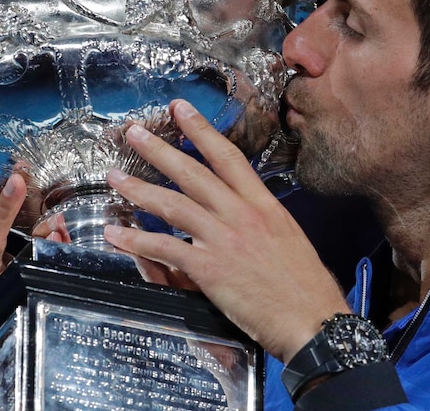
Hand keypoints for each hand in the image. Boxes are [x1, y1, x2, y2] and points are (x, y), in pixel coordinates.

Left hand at [103, 99, 350, 362]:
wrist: (314, 320)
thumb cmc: (306, 286)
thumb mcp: (288, 238)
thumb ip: (261, 220)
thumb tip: (240, 214)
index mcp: (264, 205)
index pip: (228, 157)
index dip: (201, 130)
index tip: (181, 109)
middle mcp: (242, 214)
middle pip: (193, 172)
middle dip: (160, 150)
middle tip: (133, 132)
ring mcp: (225, 239)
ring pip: (173, 204)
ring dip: (139, 188)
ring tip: (115, 177)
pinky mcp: (210, 268)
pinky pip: (164, 247)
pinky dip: (136, 240)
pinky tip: (115, 234)